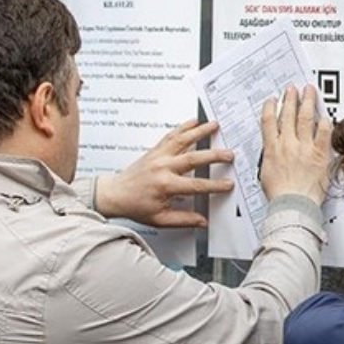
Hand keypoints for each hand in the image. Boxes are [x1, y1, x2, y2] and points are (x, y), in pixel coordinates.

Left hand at [95, 119, 234, 227]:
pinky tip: (193, 122)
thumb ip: (183, 220)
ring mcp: (158, 156)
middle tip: (229, 154)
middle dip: (214, 155)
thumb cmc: (135, 206)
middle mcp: (162, 167)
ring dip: (200, 131)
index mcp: (165, 186)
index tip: (227, 184)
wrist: (114, 194)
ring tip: (214, 125)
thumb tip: (202, 221)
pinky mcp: (155, 150)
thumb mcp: (160, 219)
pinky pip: (170, 136)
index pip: (196, 185)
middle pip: (193, 158)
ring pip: (182, 140)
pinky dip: (183, 127)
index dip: (215, 185)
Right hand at [259, 85, 331, 204]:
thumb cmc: (281, 195)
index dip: (271, 107)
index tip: (273, 100)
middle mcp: (288, 144)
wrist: (293, 205)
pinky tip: (325, 116)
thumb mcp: (266, 173)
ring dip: (307, 101)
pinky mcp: (320, 153)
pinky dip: (325, 122)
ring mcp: (304, 147)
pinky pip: (324, 132)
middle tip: (293, 89)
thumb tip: (273, 152)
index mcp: (272, 149)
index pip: (269, 121)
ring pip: (305, 117)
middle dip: (291, 99)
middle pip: (288, 114)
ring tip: (309, 91)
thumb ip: (270, 158)